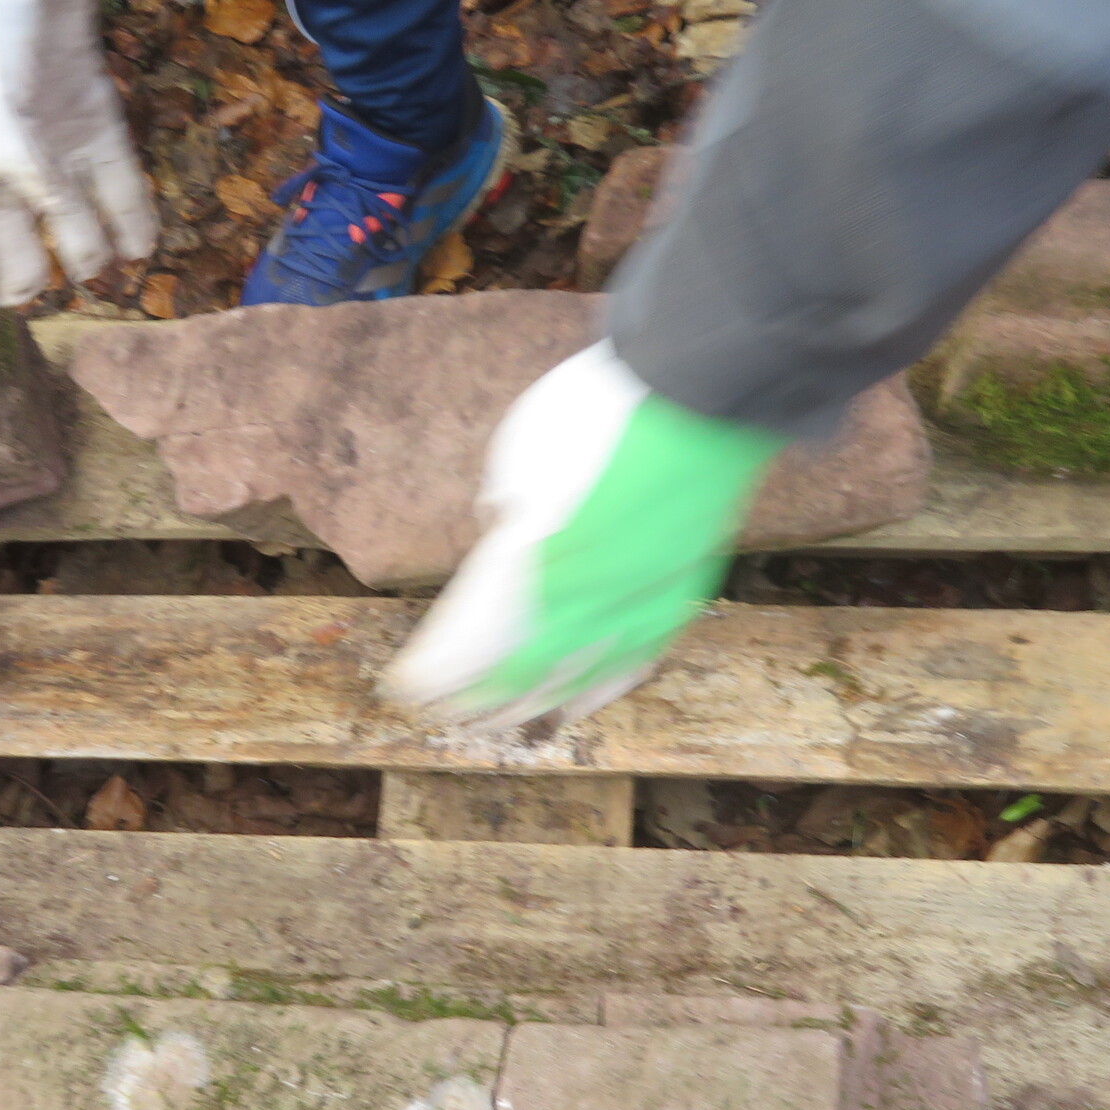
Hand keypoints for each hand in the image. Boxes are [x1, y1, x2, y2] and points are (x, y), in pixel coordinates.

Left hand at [382, 341, 785, 728]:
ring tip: (503, 724)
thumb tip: (503, 531)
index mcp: (533, 557)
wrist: (702, 385)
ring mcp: (639, 598)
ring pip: (579, 675)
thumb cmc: (600, 405)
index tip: (406, 687)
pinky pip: (636, 659)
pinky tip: (580, 703)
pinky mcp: (681, 592)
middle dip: (479, 700)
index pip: (473, 637)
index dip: (438, 671)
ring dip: (534, 704)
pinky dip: (601, 687)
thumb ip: (504, 506)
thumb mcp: (519, 448)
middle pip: (522, 668)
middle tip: (447, 719)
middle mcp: (586, 594)